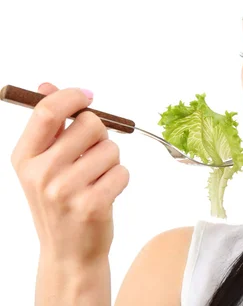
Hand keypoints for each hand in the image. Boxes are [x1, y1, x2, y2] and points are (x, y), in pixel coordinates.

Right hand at [10, 83, 129, 265]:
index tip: (87, 96)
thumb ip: (49, 125)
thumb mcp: (43, 164)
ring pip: (111, 149)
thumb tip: (47, 85)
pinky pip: (122, 172)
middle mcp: (40, 173)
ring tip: (96, 179)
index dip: (73, 96)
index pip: (48, 111)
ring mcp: (65, 191)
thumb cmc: (60, 202)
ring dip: (112, 161)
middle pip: (89, 124)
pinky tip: (105, 193)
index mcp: (24, 158)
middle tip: (92, 154)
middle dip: (101, 134)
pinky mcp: (91, 205)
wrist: (68, 252)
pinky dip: (120, 179)